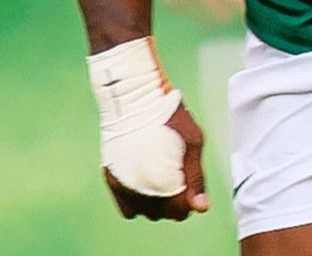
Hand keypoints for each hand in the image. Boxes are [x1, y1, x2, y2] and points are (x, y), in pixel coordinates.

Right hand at [104, 102, 210, 220]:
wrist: (133, 96)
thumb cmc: (169, 115)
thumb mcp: (193, 141)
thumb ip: (197, 178)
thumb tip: (201, 208)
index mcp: (164, 180)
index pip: (179, 212)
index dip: (188, 202)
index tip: (189, 187)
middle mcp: (140, 187)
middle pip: (162, 214)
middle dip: (172, 202)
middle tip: (176, 179)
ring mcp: (123, 184)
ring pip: (144, 212)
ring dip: (154, 203)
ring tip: (160, 179)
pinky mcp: (111, 178)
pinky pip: (126, 208)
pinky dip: (136, 201)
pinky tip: (144, 183)